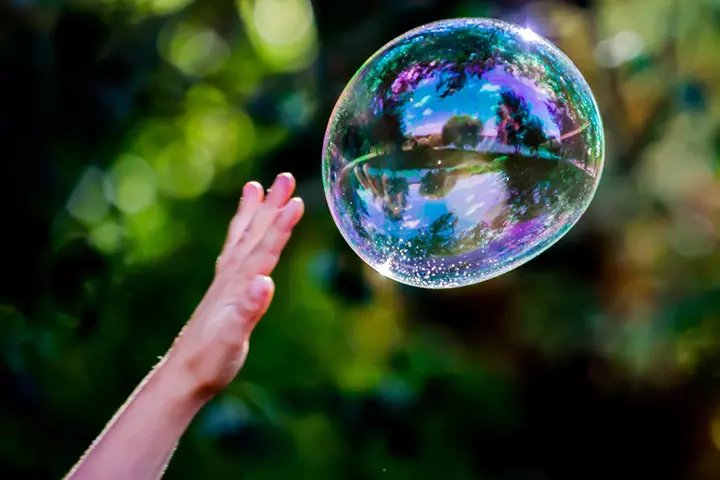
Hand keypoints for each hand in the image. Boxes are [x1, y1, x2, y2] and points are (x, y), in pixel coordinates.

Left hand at [167, 173, 303, 399]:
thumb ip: (247, 311)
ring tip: (256, 187)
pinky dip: (241, 236)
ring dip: (252, 213)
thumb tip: (265, 282)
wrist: (182, 375)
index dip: (281, 226)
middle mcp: (230, 278)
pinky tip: (244, 233)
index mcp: (238, 286)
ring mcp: (224, 283)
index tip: (296, 201)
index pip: (264, 250)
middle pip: (253, 234)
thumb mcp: (231, 340)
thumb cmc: (209, 361)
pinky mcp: (223, 292)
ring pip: (241, 239)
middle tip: (284, 177)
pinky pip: (233, 252)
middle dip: (270, 205)